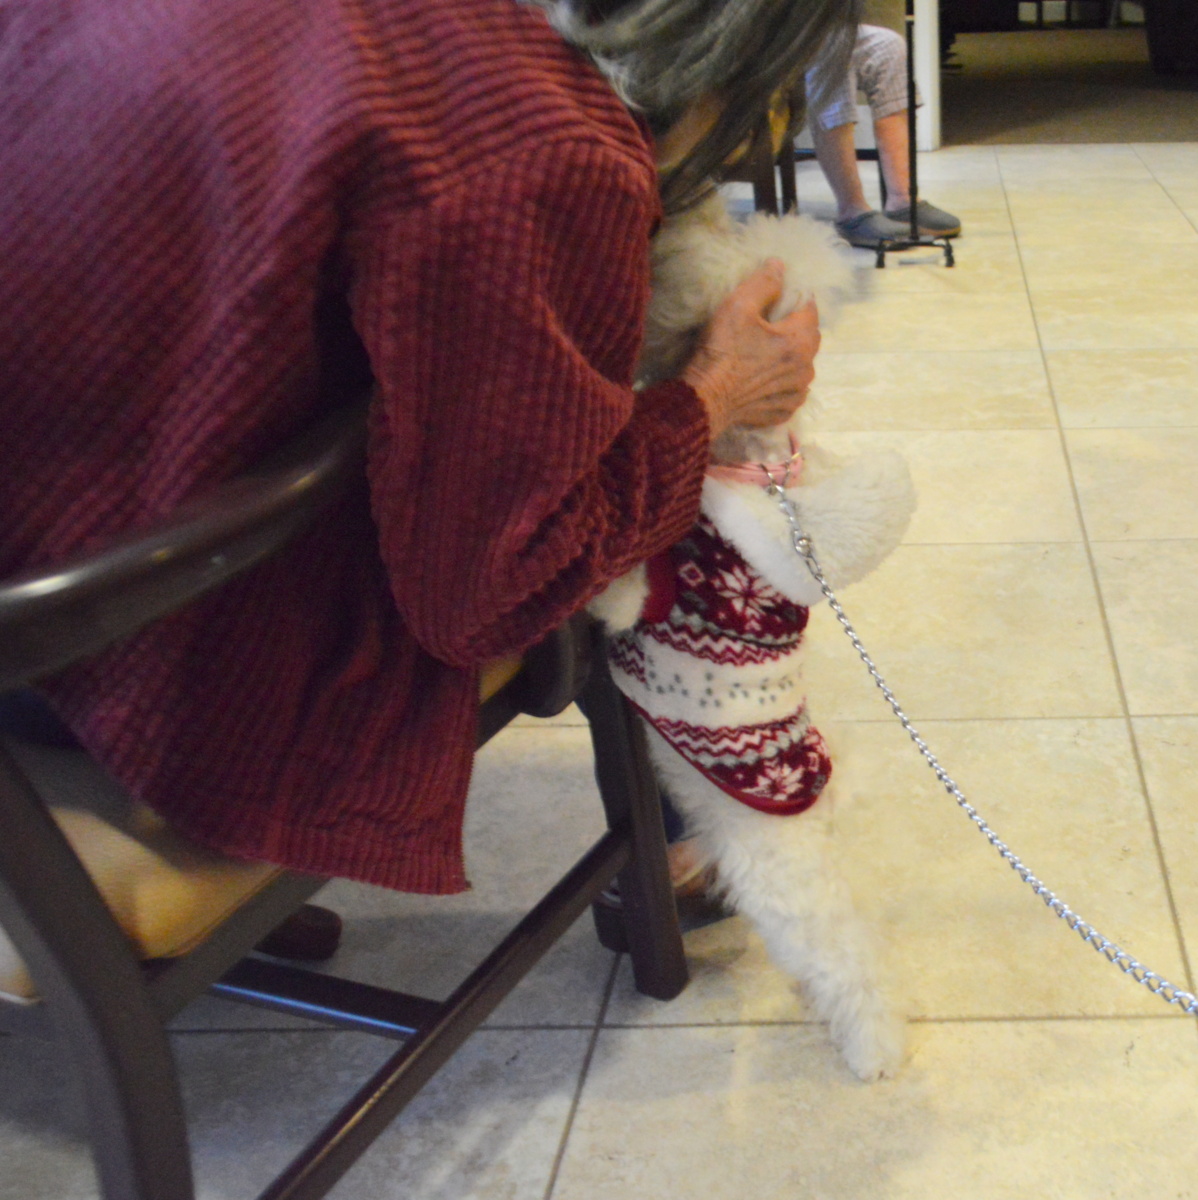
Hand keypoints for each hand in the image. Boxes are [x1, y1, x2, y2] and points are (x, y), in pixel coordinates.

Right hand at [680, 259, 819, 438]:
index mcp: (800, 340)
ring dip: (790, 355)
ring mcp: (796, 393)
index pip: (810, 308)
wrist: (705, 401)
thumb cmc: (722, 351)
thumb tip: (779, 265)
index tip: (780, 295)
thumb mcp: (738, 307)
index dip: (796, 297)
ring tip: (766, 352)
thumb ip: (764, 283)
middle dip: (795, 326)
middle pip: (809, 338)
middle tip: (770, 323)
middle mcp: (806, 368)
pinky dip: (781, 381)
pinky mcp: (783, 411)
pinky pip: (790, 389)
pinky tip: (763, 378)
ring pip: (801, 365)